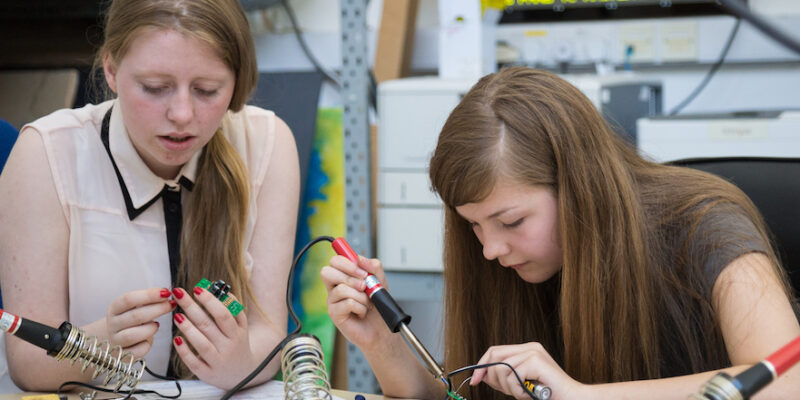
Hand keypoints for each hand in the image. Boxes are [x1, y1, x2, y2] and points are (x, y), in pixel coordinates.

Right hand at [105, 287, 174, 357]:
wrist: (116, 338)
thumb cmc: (132, 319)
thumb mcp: (136, 306)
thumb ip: (149, 299)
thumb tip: (166, 292)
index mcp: (114, 309)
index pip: (128, 299)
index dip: (149, 295)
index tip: (166, 292)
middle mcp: (112, 325)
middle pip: (135, 316)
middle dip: (158, 309)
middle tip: (171, 305)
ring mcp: (115, 341)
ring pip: (133, 335)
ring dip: (151, 328)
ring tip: (156, 324)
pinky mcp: (122, 356)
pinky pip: (137, 351)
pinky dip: (147, 344)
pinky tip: (149, 338)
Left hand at [170, 287, 256, 388]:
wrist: (244, 373)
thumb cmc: (237, 343)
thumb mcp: (241, 327)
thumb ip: (233, 309)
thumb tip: (221, 291)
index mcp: (238, 332)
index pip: (224, 314)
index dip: (210, 301)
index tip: (197, 289)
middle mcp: (229, 346)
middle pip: (209, 325)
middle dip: (192, 307)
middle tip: (179, 294)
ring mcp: (219, 361)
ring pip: (202, 344)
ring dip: (188, 329)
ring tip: (176, 315)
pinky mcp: (208, 373)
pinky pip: (194, 363)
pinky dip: (185, 351)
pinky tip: (176, 339)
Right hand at [320, 255, 390, 348]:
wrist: (382, 328)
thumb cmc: (378, 306)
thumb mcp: (380, 282)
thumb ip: (373, 267)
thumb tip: (360, 258)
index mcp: (343, 276)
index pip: (335, 261)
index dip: (346, 262)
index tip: (362, 271)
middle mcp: (335, 287)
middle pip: (327, 271)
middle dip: (349, 276)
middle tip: (364, 285)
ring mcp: (333, 301)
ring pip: (341, 288)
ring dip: (360, 296)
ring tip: (366, 303)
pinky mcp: (334, 314)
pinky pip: (347, 303)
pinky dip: (360, 307)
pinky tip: (362, 312)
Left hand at [471, 342, 587, 399]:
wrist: (570, 399)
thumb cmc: (546, 394)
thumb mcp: (519, 383)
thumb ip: (503, 375)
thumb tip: (480, 374)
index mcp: (525, 349)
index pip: (495, 351)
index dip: (482, 365)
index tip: (475, 380)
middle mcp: (529, 347)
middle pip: (494, 356)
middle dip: (491, 377)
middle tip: (506, 391)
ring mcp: (533, 352)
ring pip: (501, 369)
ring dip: (509, 388)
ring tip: (523, 393)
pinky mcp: (535, 360)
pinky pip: (512, 377)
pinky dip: (517, 391)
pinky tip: (528, 393)